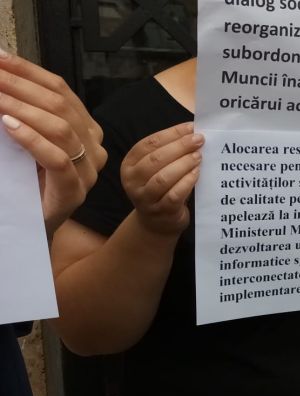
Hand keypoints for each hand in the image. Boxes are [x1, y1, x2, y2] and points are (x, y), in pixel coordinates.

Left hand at [0, 49, 106, 235]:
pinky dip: (32, 139)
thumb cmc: (26, 181)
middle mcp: (94, 147)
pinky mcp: (74, 192)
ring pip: (61, 129)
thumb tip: (1, 76)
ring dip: (22, 109)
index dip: (28, 71)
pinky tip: (8, 126)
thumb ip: (22, 113)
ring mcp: (88, 171)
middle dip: (20, 86)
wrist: (30, 225)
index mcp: (86, 129)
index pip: (61, 90)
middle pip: (61, 105)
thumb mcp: (26, 139)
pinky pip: (58, 160)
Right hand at [120, 122, 202, 234]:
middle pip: (155, 159)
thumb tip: (192, 132)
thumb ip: (170, 151)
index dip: (171, 134)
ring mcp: (145, 198)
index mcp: (130, 164)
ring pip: (163, 178)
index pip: (149, 143)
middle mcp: (133, 181)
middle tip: (199, 140)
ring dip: (183, 164)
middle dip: (180, 146)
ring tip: (198, 156)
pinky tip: (197, 173)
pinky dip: (187, 182)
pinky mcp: (161, 211)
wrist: (158, 222)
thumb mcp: (159, 168)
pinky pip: (174, 195)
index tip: (190, 127)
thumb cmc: (162, 188)